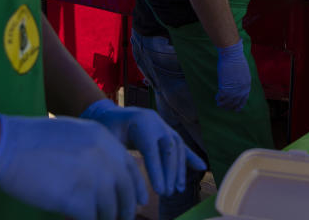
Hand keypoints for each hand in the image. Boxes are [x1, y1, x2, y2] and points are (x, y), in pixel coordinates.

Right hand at [0, 114, 146, 219]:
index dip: (136, 188)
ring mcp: (95, 179)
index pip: (131, 169)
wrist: (9, 146)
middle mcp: (106, 158)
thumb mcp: (74, 134)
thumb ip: (95, 151)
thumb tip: (106, 177)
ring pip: (109, 211)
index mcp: (105, 140)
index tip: (138, 203)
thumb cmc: (32, 141)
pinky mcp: (79, 199)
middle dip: (124, 211)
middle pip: (126, 193)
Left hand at [81, 100, 206, 196]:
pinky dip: (190, 157)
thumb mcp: (108, 139)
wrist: (114, 114)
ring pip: (177, 147)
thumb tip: (124, 180)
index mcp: (141, 122)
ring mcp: (164, 126)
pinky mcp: (168, 132)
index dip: (157, 170)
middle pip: (168, 148)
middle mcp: (156, 122)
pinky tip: (201, 168)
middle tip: (167, 194)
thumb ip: (117, 156)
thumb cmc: (108, 129)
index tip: (159, 191)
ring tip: (176, 189)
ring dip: (179, 169)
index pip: (152, 149)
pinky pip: (181, 145)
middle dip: (170, 172)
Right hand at [216, 41, 249, 110]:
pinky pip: (221, 97)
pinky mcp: (225, 87)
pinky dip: (218, 98)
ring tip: (219, 104)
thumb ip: (242, 81)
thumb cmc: (237, 60)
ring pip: (228, 101)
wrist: (232, 55)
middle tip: (225, 107)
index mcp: (247, 85)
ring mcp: (233, 89)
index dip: (239, 105)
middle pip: (235, 102)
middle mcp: (241, 89)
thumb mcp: (244, 73)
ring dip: (223, 104)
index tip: (236, 109)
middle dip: (230, 106)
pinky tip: (216, 98)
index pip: (244, 99)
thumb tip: (237, 86)